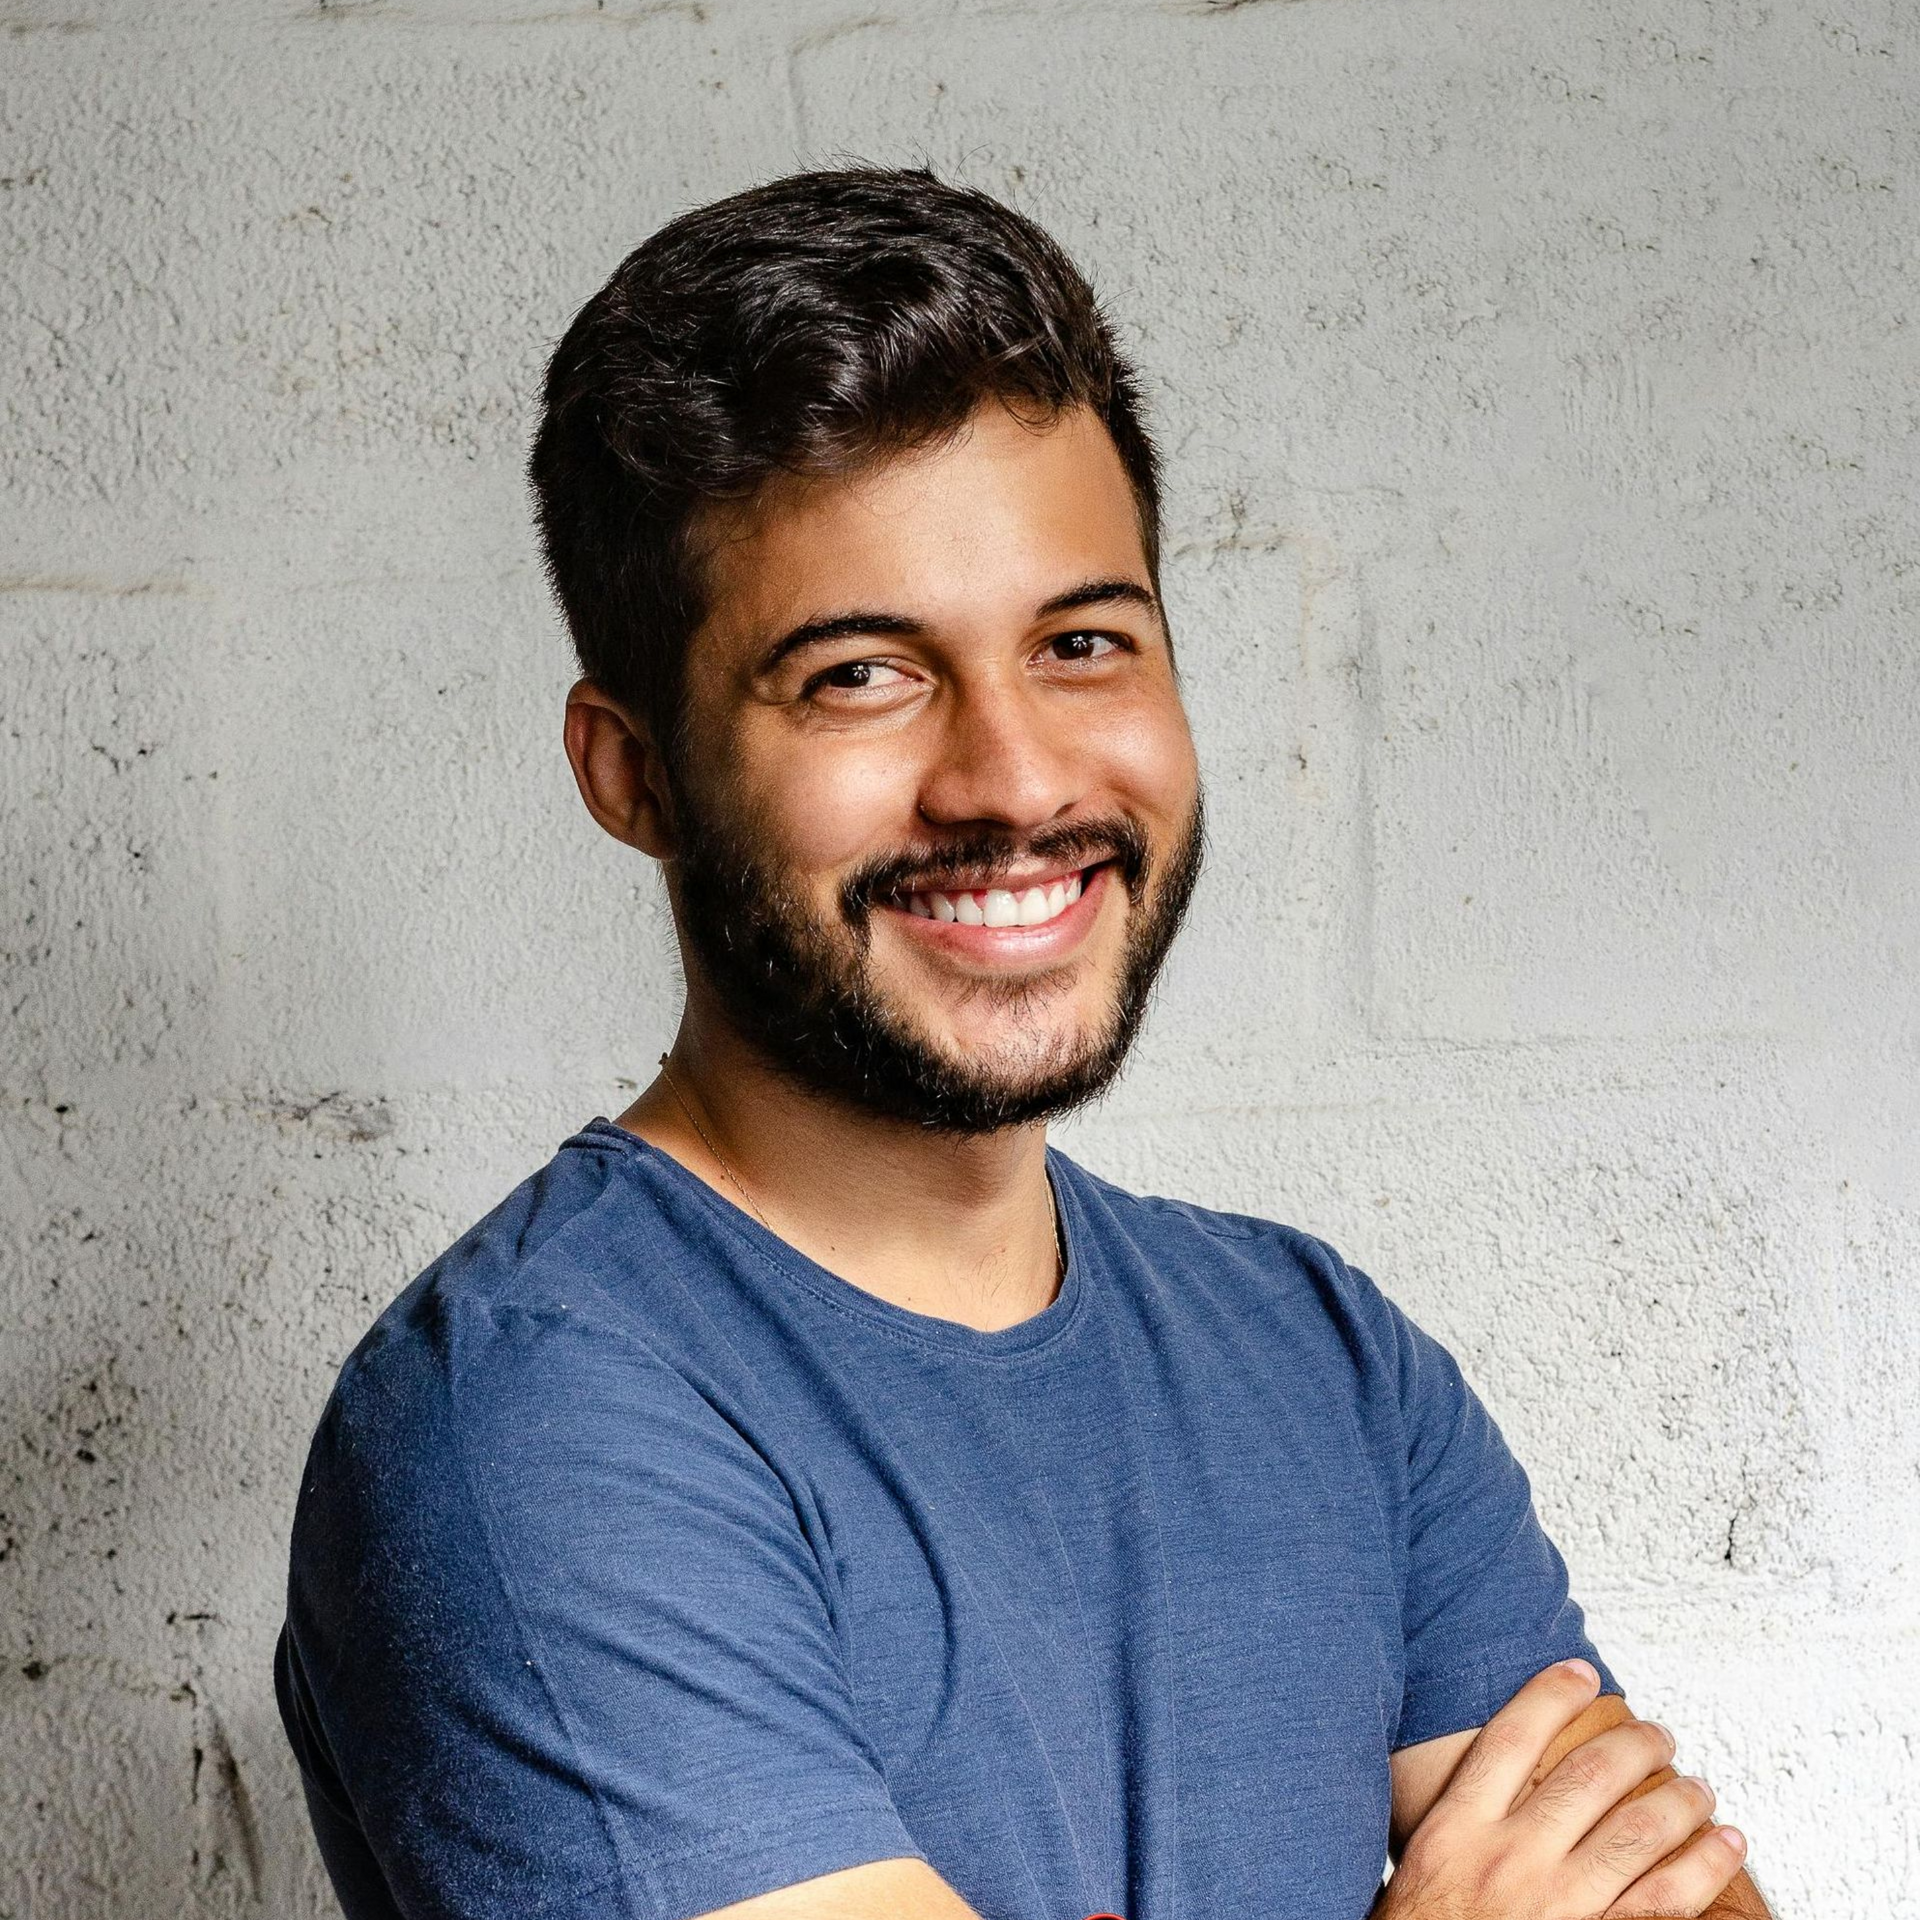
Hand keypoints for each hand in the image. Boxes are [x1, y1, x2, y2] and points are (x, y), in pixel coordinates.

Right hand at [1374, 1659, 1749, 1919]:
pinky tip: (1725, 1842)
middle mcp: (1509, 1858)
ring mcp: (1557, 1904)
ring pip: (1637, 1830)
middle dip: (1633, 1744)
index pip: (1512, 1738)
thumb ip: (1462, 1817)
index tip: (1581, 1672)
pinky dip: (1705, 1865)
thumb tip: (1502, 1767)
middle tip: (1656, 1733)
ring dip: (1678, 1798)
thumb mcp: (1422, 1861)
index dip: (1551, 1695)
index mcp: (1458, 1829)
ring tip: (1697, 1785)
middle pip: (1585, 1775)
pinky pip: (1665, 1898)